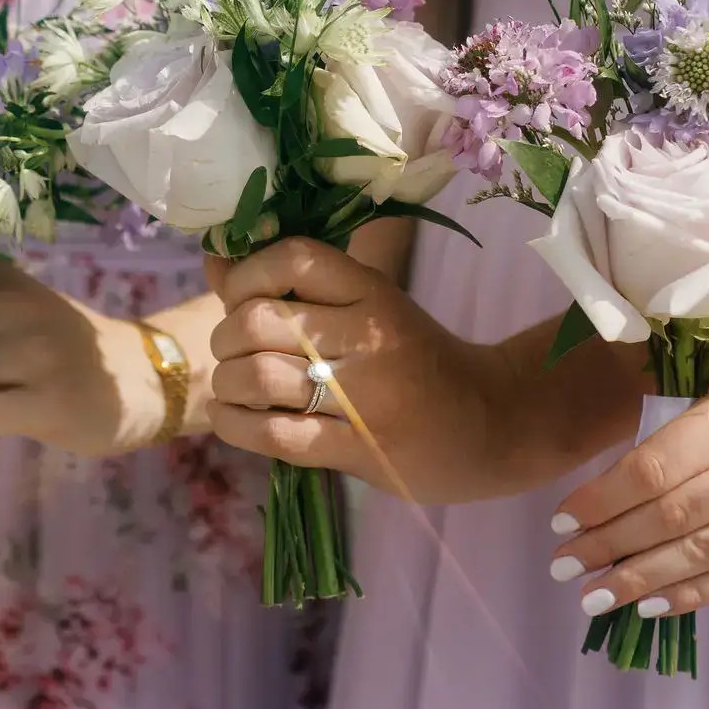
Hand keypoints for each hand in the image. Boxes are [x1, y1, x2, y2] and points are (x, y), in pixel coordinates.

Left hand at [205, 238, 528, 503]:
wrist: (492, 424)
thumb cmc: (416, 360)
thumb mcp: (367, 307)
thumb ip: (292, 287)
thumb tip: (215, 259)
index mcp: (372, 291)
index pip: (292, 259)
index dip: (246, 274)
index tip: (238, 298)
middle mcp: (369, 336)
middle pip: (260, 321)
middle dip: (225, 339)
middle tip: (231, 354)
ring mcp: (366, 396)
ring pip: (260, 377)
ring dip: (227, 384)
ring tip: (232, 390)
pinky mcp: (361, 449)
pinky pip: (277, 434)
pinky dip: (236, 427)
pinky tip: (231, 420)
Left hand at [548, 363, 708, 620]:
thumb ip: (687, 418)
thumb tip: (614, 474)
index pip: (654, 468)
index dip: (600, 500)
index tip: (560, 520)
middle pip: (671, 517)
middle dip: (608, 545)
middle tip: (563, 565)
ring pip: (703, 554)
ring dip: (639, 579)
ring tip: (594, 597)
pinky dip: (694, 594)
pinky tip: (651, 605)